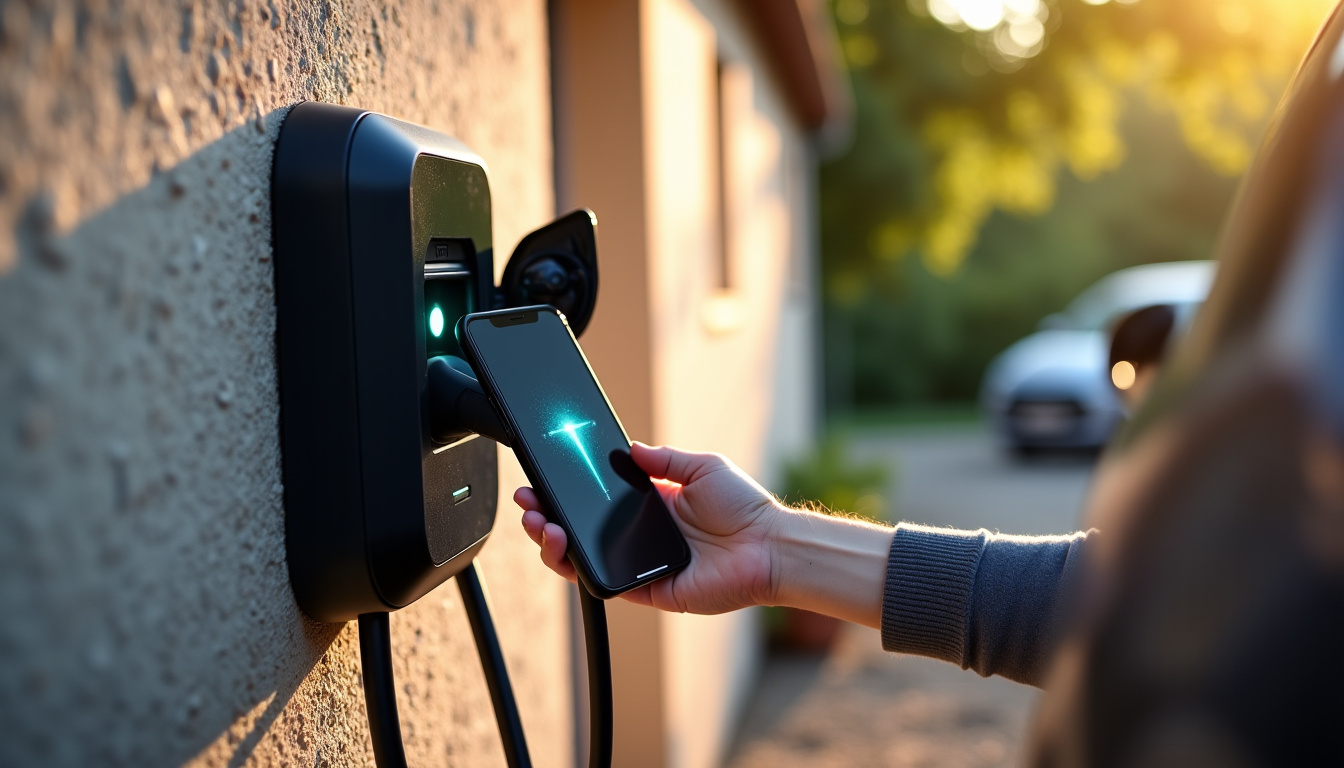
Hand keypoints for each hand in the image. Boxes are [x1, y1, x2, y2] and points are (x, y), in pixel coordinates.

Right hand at [515, 442, 783, 613]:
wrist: (771, 546)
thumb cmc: (745, 507)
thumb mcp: (701, 467)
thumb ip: (664, 459)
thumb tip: (630, 449)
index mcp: (651, 506)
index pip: (596, 500)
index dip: (566, 492)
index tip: (542, 479)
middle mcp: (640, 536)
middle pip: (580, 530)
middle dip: (546, 516)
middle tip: (529, 502)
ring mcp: (640, 565)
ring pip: (583, 559)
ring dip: (553, 544)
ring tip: (540, 526)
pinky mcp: (647, 590)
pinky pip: (605, 583)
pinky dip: (580, 571)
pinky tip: (565, 550)